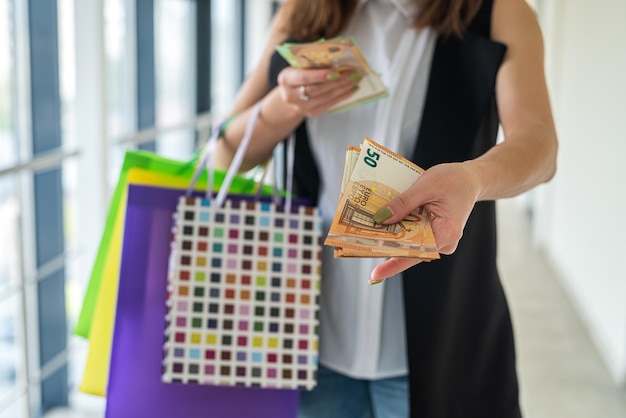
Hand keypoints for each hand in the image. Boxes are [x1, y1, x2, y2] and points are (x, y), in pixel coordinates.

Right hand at [277, 66, 359, 116]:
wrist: (291, 94)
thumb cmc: (298, 75)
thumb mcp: (298, 66)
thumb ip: (312, 63)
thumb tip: (337, 58)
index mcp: (286, 79)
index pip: (304, 77)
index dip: (320, 75)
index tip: (336, 71)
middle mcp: (291, 95)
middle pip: (316, 89)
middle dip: (336, 81)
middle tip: (351, 74)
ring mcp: (301, 107)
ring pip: (325, 97)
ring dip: (342, 88)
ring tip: (354, 80)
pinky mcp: (311, 113)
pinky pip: (329, 104)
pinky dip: (341, 96)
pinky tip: (350, 89)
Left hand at [370, 162, 481, 282]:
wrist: (471, 179)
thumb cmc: (453, 180)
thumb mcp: (426, 186)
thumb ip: (403, 203)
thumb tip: (381, 218)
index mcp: (446, 233)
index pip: (415, 252)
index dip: (393, 261)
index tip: (375, 273)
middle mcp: (444, 243)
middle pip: (410, 251)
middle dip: (385, 250)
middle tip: (358, 251)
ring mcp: (438, 241)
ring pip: (409, 245)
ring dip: (389, 240)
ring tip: (363, 239)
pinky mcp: (433, 235)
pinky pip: (412, 238)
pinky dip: (397, 232)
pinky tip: (379, 229)